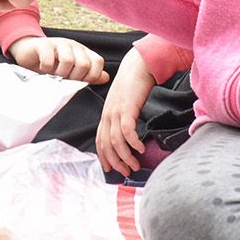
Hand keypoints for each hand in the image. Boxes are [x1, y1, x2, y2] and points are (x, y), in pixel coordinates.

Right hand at [7, 36, 108, 83]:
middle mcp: (73, 45)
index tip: (80, 82)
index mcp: (83, 51)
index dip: (92, 76)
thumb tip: (105, 77)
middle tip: (64, 80)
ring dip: (60, 73)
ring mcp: (59, 43)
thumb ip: (88, 75)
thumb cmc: (52, 65)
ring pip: (68, 60)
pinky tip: (44, 69)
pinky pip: (49, 58)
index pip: (98, 61)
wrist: (28, 52)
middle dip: (74, 78)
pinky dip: (46, 68)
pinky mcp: (44, 44)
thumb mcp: (71, 71)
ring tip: (54, 76)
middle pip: (84, 63)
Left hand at [97, 52, 154, 176]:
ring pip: (116, 141)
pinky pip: (127, 131)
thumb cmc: (133, 86)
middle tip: (126, 172)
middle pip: (106, 145)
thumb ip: (123, 118)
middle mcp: (107, 115)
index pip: (100, 141)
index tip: (110, 170)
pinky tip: (140, 149)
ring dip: (125, 156)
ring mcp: (115, 112)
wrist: (138, 67)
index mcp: (106, 115)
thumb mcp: (124, 104)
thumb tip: (129, 135)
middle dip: (115, 162)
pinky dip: (133, 142)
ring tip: (135, 166)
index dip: (103, 157)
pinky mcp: (126, 108)